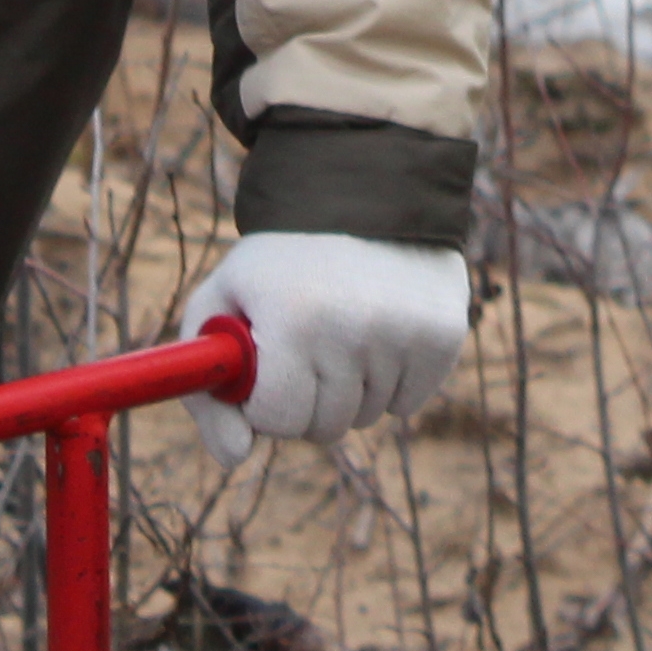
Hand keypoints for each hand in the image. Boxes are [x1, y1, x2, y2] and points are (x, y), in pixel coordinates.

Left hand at [168, 234, 472, 457]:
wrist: (363, 191)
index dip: (267, 399)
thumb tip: (235, 459)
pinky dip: (390, 379)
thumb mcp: (223, 301)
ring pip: (366, 417)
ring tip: (343, 325)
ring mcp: (404, 334)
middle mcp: (353, 329)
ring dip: (350, 386)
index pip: (278, 419)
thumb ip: (208, 387)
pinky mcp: (443, 336)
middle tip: (306, 343)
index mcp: (293, 319)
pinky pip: (407, 403)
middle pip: (325, 427)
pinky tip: (380, 329)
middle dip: (308, 397)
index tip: (269, 366)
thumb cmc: (281, 260)